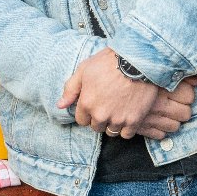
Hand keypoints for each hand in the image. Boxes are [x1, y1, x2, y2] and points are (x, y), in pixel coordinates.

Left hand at [56, 49, 196, 139]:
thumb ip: (70, 89)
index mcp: (87, 103)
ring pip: (111, 132)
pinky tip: (127, 116)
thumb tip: (60, 105)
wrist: (137, 61)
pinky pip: (126, 134)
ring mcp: (118, 119)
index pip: (81, 120)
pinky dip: (126, 128)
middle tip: (107, 105)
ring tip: (118, 110)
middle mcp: (101, 114)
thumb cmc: (108, 62)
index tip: (95, 104)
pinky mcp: (134, 120)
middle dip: (99, 118)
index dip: (87, 112)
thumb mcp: (84, 70)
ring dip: (112, 124)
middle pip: (96, 127)